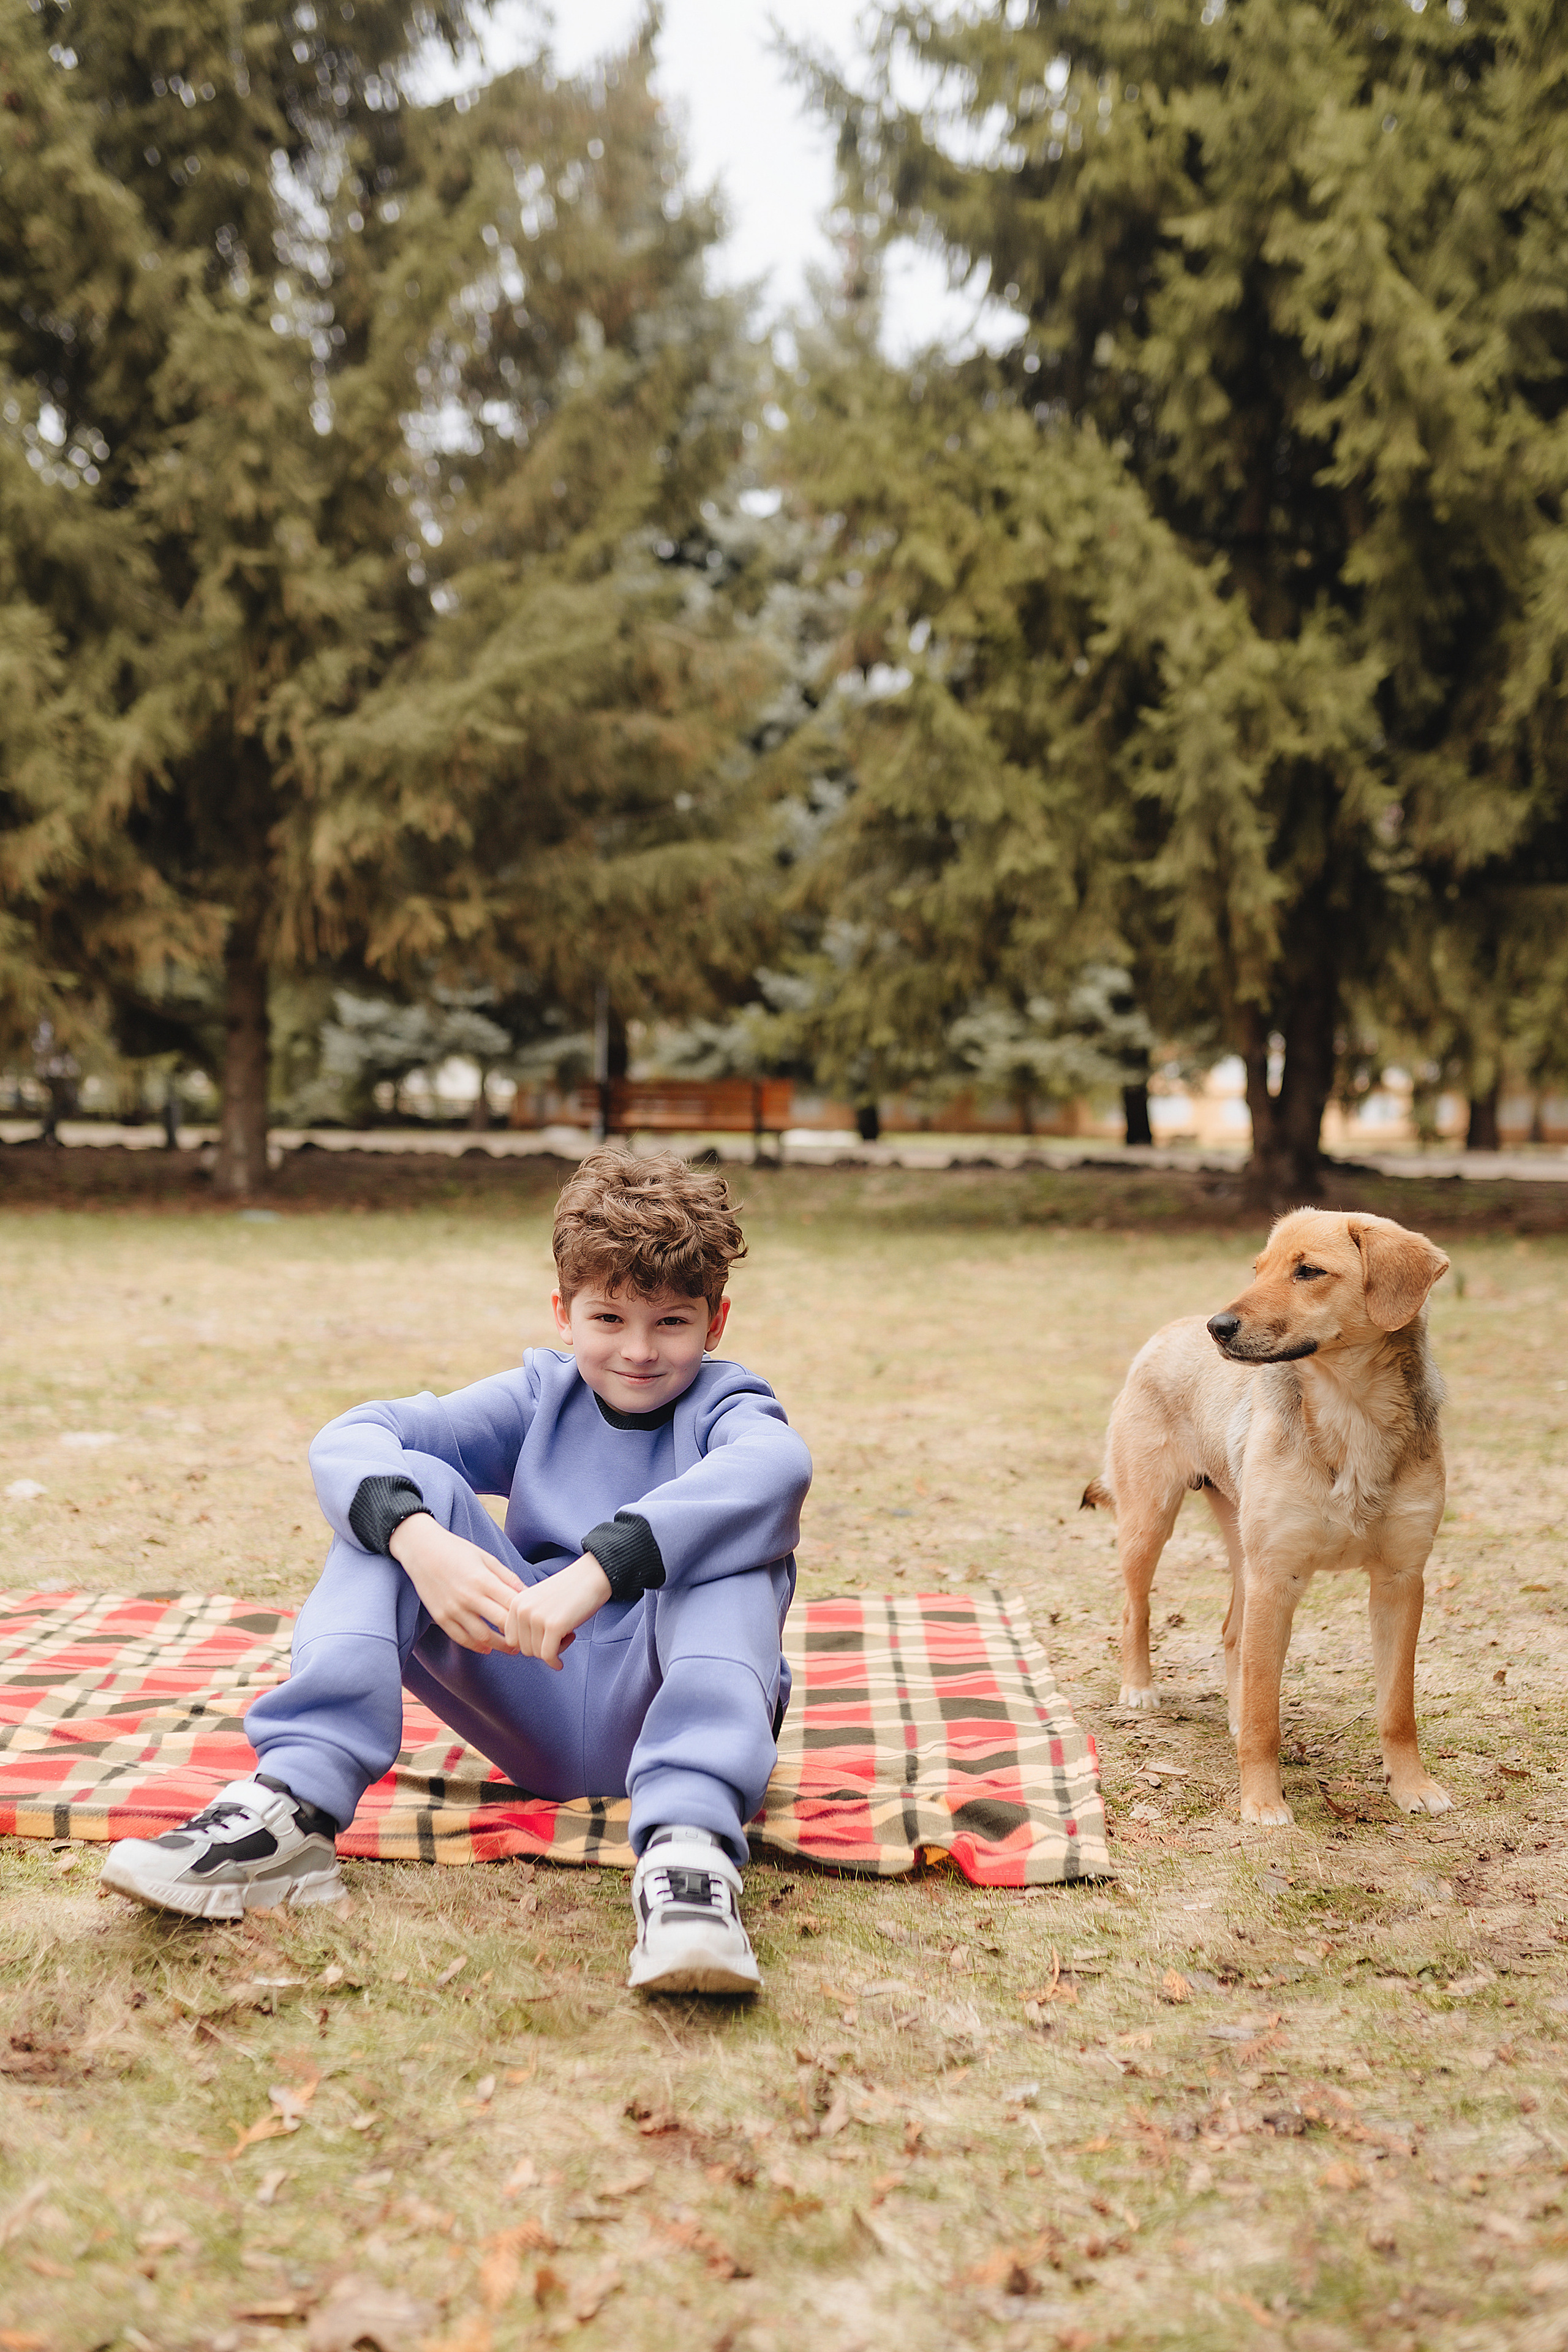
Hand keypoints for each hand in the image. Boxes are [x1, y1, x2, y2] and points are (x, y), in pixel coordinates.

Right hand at [388, 1513, 524, 1653]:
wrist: (421, 1549)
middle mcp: (469, 1597)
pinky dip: (476, 1646)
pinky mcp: (440, 1617)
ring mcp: (453, 1609)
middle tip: (529, 1639)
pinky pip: (461, 1638)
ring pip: (482, 1637)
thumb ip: (507, 1577)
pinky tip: (487, 1648)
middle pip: (501, 1624)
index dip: (526, 1617)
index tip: (535, 1621)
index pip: (512, 1606)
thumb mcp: (486, 1558)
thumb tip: (528, 1593)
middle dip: (518, 1635)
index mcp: (483, 1580)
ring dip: (500, 1646)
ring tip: (512, 1648)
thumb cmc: (457, 1550)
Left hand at [506, 1553, 611, 1670]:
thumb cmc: (568, 1591)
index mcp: (516, 1603)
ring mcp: (537, 1617)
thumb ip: (525, 1619)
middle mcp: (522, 1610)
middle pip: (523, 1649)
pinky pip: (548, 1656)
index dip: (528, 1644)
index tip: (543, 1641)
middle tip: (558, 1638)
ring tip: (565, 1636)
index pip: (511, 1639)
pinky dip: (554, 1662)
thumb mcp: (537, 1602)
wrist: (591, 1576)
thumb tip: (518, 1648)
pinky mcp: (554, 1626)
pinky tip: (560, 1662)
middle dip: (541, 1649)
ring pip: (537, 1654)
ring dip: (552, 1652)